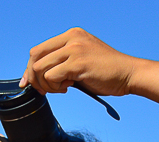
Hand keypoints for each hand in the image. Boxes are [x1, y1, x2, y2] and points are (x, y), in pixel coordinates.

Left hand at [22, 28, 136, 95]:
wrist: (128, 73)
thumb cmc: (106, 71)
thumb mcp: (81, 59)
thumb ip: (62, 62)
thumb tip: (39, 76)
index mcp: (71, 35)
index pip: (39, 50)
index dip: (30, 68)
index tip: (30, 82)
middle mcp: (71, 38)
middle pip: (35, 57)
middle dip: (34, 77)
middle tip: (43, 90)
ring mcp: (74, 49)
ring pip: (40, 68)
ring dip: (47, 84)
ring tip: (62, 88)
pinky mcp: (78, 63)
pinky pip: (52, 77)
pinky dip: (56, 87)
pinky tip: (69, 88)